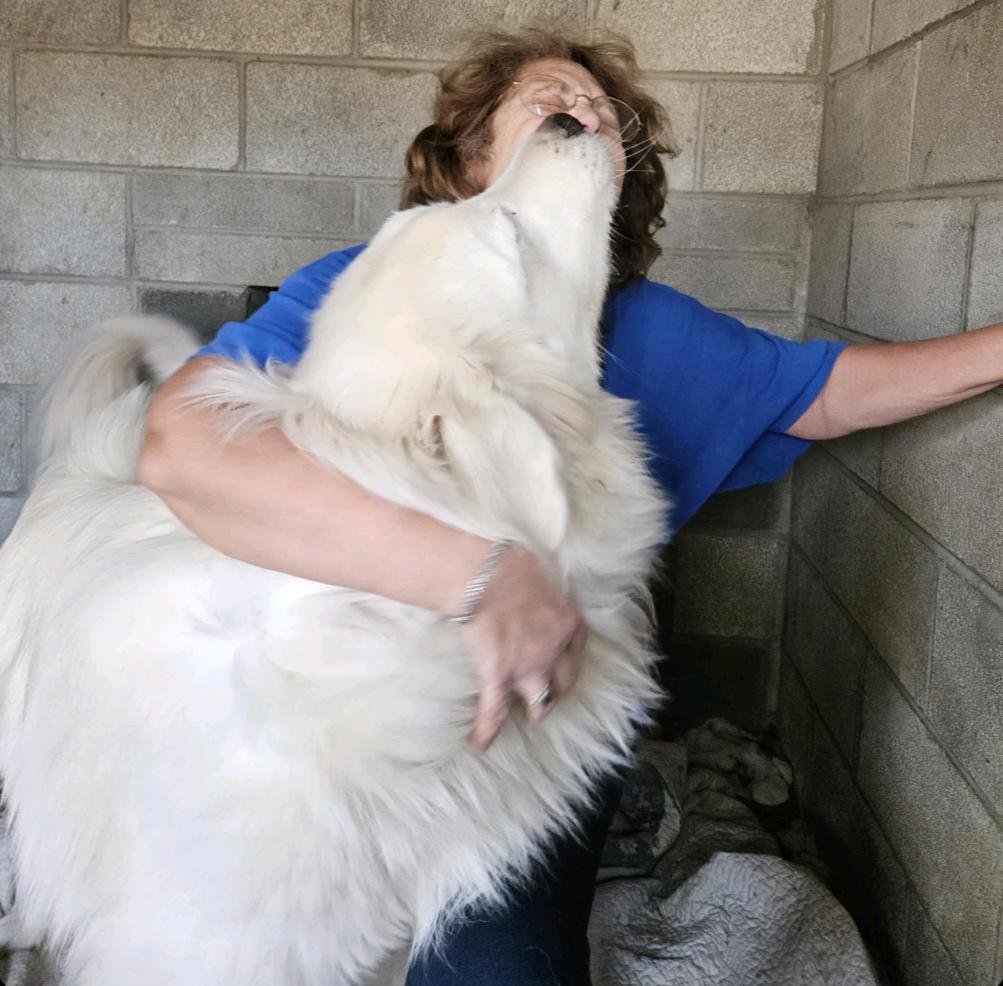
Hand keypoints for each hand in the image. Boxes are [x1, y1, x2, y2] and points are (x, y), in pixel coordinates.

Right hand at [459, 543, 587, 751]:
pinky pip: (494, 712)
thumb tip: (538, 575)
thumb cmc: (512, 564)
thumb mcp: (543, 571)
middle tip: (550, 693)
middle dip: (560, 690)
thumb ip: (545, 586)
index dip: (571, 658)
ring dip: (536, 712)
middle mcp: (553, 652)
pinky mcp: (498, 678)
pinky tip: (480, 743)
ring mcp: (527, 669)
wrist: (487, 577)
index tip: (565, 661)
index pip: (578, 648)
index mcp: (566, 623)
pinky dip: (486, 730)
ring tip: (528, 718)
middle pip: (565, 682)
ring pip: (541, 703)